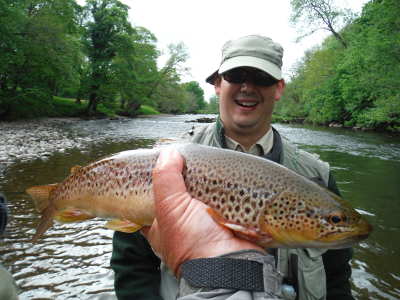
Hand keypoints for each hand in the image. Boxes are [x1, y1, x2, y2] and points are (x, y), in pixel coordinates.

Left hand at [142, 148, 263, 275]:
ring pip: (203, 196)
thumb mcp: (170, 208)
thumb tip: (168, 153)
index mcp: (161, 226)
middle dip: (184, 180)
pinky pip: (223, 199)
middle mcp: (182, 226)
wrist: (231, 263)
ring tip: (207, 166)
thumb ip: (165, 178)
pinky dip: (224, 189)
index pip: (151, 202)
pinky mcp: (225, 220)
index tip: (160, 166)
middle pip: (180, 195)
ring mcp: (204, 223)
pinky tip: (224, 177)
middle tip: (186, 162)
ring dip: (206, 184)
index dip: (153, 184)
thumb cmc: (194, 246)